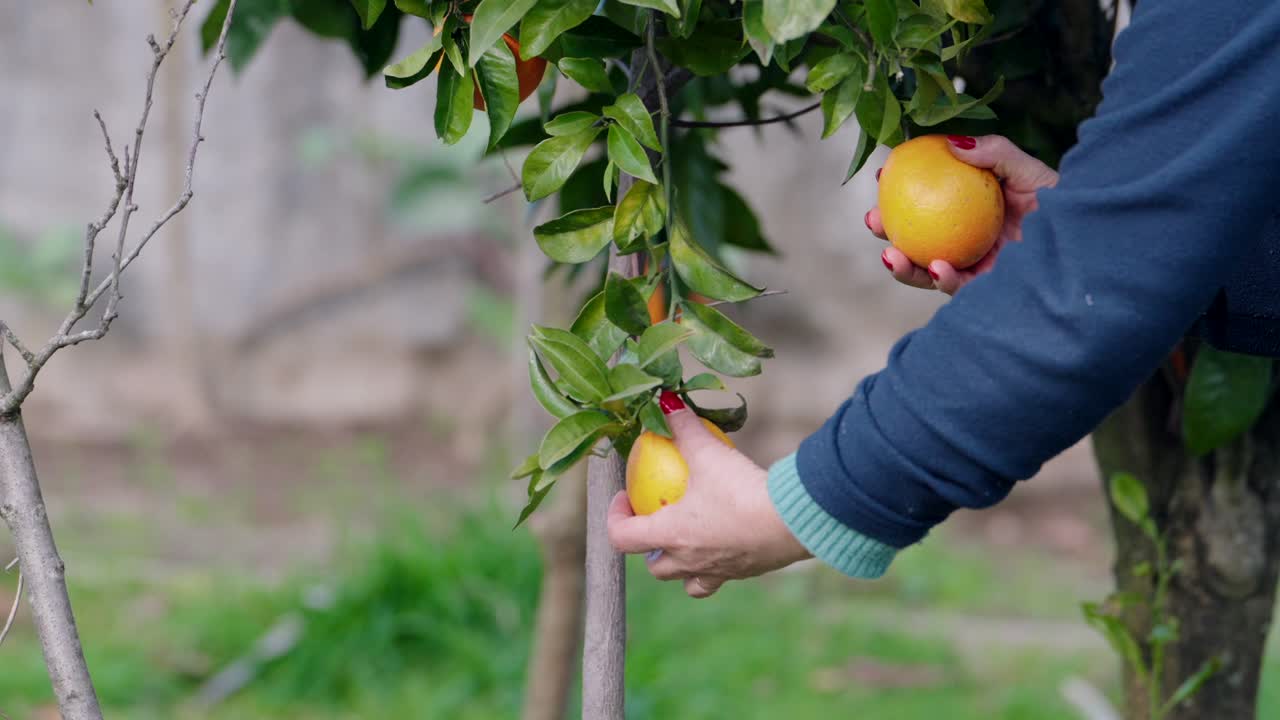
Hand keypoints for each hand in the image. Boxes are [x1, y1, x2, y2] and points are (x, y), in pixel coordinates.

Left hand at [607, 395, 810, 598]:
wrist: (791, 522)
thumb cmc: (740, 490)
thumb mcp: (707, 453)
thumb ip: (683, 428)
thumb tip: (665, 401)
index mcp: (670, 535)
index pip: (622, 537)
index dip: (615, 519)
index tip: (624, 497)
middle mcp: (689, 560)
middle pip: (656, 567)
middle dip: (649, 550)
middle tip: (656, 521)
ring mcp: (718, 571)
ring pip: (689, 581)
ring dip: (681, 566)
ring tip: (688, 541)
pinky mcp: (746, 572)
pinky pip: (723, 576)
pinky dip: (718, 563)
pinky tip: (728, 539)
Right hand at [866, 134, 1058, 294]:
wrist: (1091, 240)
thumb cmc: (1065, 202)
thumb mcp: (1027, 169)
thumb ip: (994, 152)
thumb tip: (951, 143)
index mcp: (970, 210)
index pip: (926, 200)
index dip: (900, 191)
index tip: (882, 176)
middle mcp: (967, 240)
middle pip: (917, 238)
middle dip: (887, 233)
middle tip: (872, 219)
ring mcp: (973, 268)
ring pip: (927, 271)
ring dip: (903, 266)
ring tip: (890, 254)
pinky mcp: (985, 294)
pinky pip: (956, 288)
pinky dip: (943, 278)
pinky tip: (938, 266)